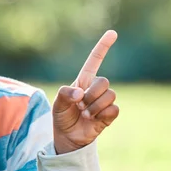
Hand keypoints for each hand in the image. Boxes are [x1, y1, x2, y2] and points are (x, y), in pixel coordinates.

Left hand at [52, 30, 118, 153]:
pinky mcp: (110, 113)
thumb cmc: (62, 117)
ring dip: (95, 107)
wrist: (68, 137)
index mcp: (83, 81)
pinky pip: (114, 109)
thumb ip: (65, 94)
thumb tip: (81, 94)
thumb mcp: (57, 104)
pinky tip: (95, 120)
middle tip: (81, 106)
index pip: (94, 60)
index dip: (103, 47)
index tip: (113, 33)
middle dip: (91, 95)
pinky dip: (102, 115)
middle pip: (104, 81)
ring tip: (86, 115)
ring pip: (110, 95)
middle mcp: (95, 88)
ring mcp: (104, 100)